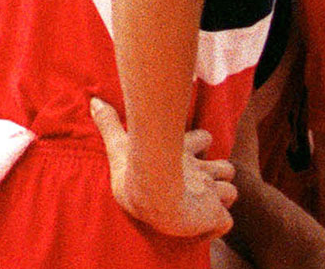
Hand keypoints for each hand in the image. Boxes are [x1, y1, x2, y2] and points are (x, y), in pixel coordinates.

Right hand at [90, 96, 237, 237]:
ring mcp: (210, 193)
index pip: (203, 139)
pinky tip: (207, 224)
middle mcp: (201, 172)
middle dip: (219, 173)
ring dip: (222, 195)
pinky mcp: (215, 215)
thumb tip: (94, 100)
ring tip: (206, 204)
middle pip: (225, 167)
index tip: (196, 146)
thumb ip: (110, 124)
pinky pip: (225, 220)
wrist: (155, 196)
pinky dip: (219, 222)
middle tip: (202, 183)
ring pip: (230, 191)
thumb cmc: (136, 171)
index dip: (202, 142)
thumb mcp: (121, 145)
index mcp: (183, 154)